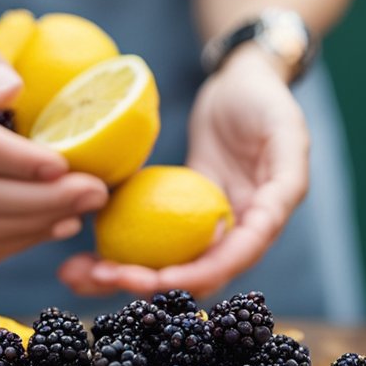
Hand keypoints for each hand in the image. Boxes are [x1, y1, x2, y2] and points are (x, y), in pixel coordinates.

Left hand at [58, 46, 308, 296]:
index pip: (236, 257)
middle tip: (104, 277)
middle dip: (151, 283)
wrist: (240, 82)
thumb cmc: (265, 99)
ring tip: (80, 275)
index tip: (160, 280)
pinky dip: (122, 249)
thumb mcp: (286, 129)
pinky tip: (85, 254)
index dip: (200, 274)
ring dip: (126, 274)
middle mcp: (240, 230)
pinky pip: (152, 238)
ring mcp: (207, 221)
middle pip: (195, 272)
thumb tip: (269, 214)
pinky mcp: (181, 210)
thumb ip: (286, 171)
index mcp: (269, 217)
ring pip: (167, 262)